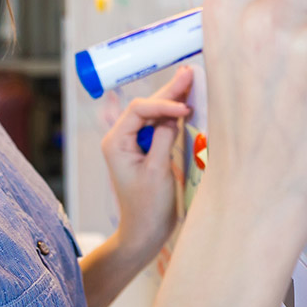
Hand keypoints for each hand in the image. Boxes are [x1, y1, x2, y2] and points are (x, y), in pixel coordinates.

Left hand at [101, 66, 192, 264]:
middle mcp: (122, 138)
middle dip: (169, 92)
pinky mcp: (147, 150)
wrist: (145, 233)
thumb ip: (163, 138)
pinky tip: (187, 102)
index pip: (139, 110)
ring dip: (173, 99)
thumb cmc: (147, 207)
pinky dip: (175, 115)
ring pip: (154, 114)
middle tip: (189, 73)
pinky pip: (160, 126)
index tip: (184, 110)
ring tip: (190, 79)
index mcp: (116, 142)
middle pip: (146, 107)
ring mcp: (134, 143)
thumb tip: (174, 114)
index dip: (163, 104)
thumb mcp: (156, 171)